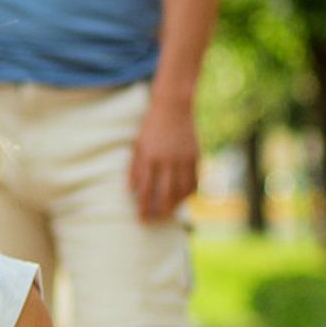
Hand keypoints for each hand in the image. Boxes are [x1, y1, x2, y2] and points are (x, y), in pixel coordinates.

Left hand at [126, 93, 198, 222]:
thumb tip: (129, 189)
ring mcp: (183, 158)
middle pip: (165, 193)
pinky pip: (195, 180)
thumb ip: (134, 166)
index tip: (141, 218)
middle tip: (157, 221)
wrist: (175, 105)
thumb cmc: (152, 124)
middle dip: (161, 211)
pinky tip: (184, 199)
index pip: (145, 188)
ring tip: (170, 213)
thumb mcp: (138, 142)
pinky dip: (190, 193)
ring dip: (176, 205)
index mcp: (149, 156)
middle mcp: (167, 159)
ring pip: (182, 189)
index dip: (143, 206)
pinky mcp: (196, 155)